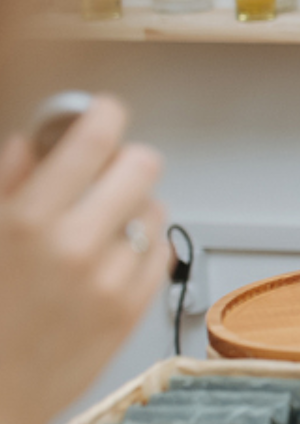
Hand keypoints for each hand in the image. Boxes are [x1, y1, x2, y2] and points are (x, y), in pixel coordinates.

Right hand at [0, 96, 168, 423]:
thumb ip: (8, 185)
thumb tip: (31, 143)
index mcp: (29, 220)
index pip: (94, 138)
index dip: (102, 114)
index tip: (101, 112)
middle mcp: (76, 245)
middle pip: (142, 164)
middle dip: (121, 163)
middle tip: (99, 177)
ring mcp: (110, 280)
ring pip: (155, 208)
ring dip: (131, 208)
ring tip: (96, 229)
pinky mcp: (132, 311)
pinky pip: (160, 253)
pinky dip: (140, 249)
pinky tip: (106, 262)